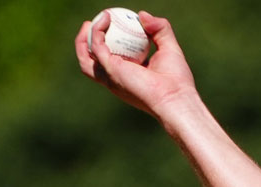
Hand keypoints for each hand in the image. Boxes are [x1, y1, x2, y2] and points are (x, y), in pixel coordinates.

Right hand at [74, 10, 197, 117]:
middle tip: (95, 23)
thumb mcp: (169, 48)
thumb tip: (143, 15)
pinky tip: (105, 19)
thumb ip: (160, 30)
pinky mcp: (110, 69)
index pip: (111, 59)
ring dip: (84, 39)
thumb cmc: (176, 80)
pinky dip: (96, 31)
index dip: (107, 43)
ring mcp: (111, 75)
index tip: (111, 26)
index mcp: (128, 75)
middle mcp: (116, 77)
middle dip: (87, 42)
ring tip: (91, 22)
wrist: (176, 96)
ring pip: (86, 57)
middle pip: (91, 61)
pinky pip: (96, 46)